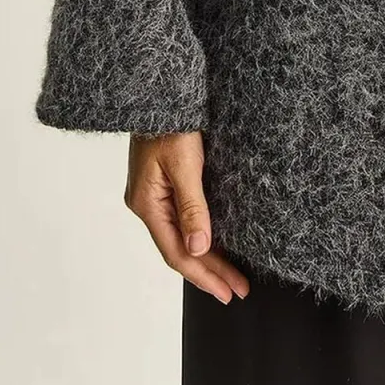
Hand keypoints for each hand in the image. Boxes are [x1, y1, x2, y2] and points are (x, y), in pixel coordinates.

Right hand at [124, 131, 250, 303]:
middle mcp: (148, 204)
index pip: (177, 252)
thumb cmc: (170, 122)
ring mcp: (155, 196)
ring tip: (232, 277)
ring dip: (208, 257)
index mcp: (147, 204)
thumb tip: (199, 248)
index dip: (204, 275)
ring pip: (182, 237)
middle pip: (180, 249)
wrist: (162, 93)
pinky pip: (183, 220)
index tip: (227, 291)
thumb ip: (192, 207)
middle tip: (237, 291)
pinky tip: (216, 245)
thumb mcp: (184, 164)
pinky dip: (201, 236)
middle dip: (210, 272)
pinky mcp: (164, 185)